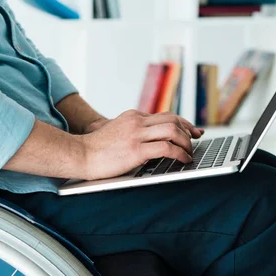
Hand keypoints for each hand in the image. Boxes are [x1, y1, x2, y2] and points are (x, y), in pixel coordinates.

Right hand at [80, 110, 203, 180]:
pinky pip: (166, 148)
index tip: (191, 131)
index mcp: (132, 117)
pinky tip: (183, 160)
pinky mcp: (136, 150)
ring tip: (189, 152)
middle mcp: (136, 122)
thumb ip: (130, 131)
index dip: (181, 123)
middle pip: (172, 119)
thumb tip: (146, 141)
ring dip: (186, 142)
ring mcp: (136, 135)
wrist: (79, 155)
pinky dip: (180, 154)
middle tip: (196, 139)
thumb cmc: (94, 149)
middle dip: (188, 129)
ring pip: (173, 131)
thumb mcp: (114, 132)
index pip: (164, 116)